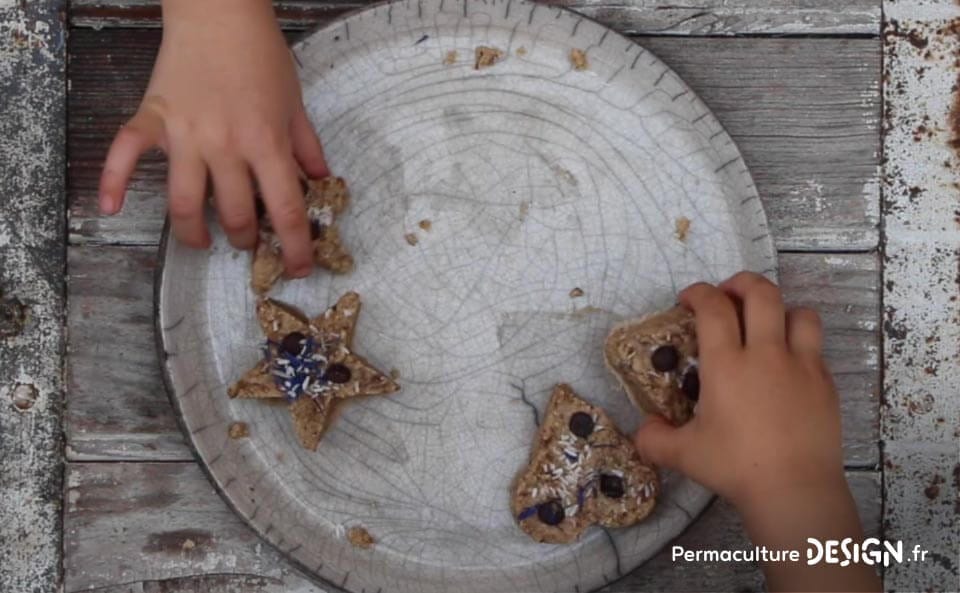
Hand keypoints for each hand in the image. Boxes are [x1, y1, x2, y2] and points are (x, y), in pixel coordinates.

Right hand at [98, 0, 327, 275]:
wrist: (219, 11)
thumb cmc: (262, 56)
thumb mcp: (295, 103)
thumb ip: (307, 147)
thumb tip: (322, 182)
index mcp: (266, 143)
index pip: (286, 210)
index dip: (296, 247)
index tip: (299, 268)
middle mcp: (225, 146)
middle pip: (234, 214)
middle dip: (245, 239)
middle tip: (249, 241)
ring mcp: (185, 134)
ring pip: (185, 202)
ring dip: (194, 232)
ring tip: (203, 241)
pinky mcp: (153, 119)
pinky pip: (125, 154)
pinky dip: (114, 182)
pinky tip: (110, 209)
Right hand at [635, 272, 878, 591]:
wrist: (795, 490)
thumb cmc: (736, 468)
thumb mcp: (684, 455)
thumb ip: (655, 438)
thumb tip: (645, 428)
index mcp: (727, 364)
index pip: (713, 308)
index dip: (699, 293)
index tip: (688, 299)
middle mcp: (765, 354)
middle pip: (761, 293)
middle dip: (741, 283)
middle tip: (727, 295)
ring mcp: (801, 365)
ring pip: (799, 312)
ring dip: (779, 309)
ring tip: (766, 323)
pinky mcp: (825, 382)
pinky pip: (816, 346)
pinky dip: (799, 342)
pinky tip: (788, 363)